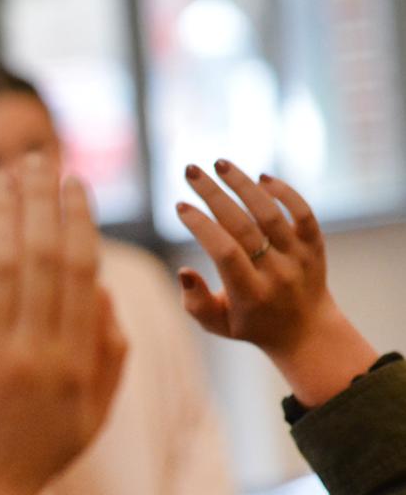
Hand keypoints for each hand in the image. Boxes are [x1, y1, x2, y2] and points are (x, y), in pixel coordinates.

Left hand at [0, 157, 126, 494]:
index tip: (70, 181)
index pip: (81, 271)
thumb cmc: (30, 461)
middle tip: (32, 158)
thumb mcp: (89, 418)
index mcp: (77, 363)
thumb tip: (104, 291)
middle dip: (39, 198)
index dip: (75, 218)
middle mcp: (36, 355)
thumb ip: (109, 356)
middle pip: (41, 256)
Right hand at [176, 161, 376, 405]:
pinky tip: (259, 177)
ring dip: (244, 185)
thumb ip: (195, 302)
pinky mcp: (315, 245)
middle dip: (214, 195)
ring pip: (271, 214)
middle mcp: (277, 274)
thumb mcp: (216, 324)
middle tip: (191, 172)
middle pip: (244, 226)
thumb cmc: (250, 324)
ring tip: (220, 164)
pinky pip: (302, 212)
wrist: (305, 330)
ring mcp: (299, 258)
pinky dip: (284, 191)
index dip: (201, 226)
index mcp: (249, 295)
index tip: (180, 206)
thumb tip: (183, 270)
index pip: (224, 252)